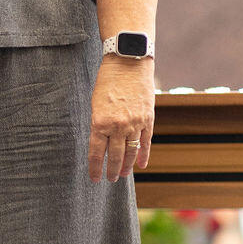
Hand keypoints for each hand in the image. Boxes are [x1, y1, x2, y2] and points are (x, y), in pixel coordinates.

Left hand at [88, 57, 153, 183]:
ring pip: (130, 151)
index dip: (95, 168)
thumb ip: (99, 124)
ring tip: (122, 175)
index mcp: (99, 122)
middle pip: (114, 156)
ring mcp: (134, 123)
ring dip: (126, 166)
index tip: (94, 178)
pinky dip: (143, 155)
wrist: (128, 63)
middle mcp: (117, 126)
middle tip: (110, 179)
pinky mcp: (147, 119)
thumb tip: (101, 143)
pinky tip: (140, 165)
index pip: (96, 152)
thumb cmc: (107, 81)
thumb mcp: (95, 104)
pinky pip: (145, 142)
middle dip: (111, 170)